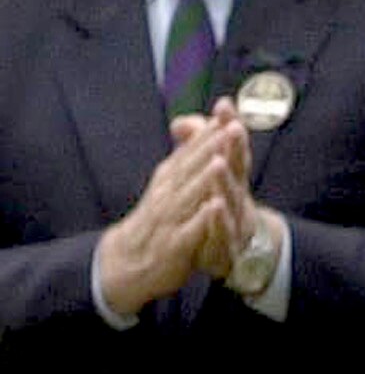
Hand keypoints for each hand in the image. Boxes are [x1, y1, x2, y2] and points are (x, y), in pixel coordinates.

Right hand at [97, 113, 250, 313]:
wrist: (124, 263)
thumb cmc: (154, 219)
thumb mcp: (166, 183)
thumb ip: (184, 155)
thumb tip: (194, 122)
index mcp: (169, 178)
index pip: (191, 150)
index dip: (209, 131)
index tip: (228, 111)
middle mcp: (168, 194)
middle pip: (192, 167)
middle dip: (212, 147)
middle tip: (232, 125)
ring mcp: (170, 219)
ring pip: (190, 195)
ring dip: (206, 177)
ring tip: (221, 159)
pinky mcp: (174, 246)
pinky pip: (190, 230)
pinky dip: (202, 218)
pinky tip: (214, 206)